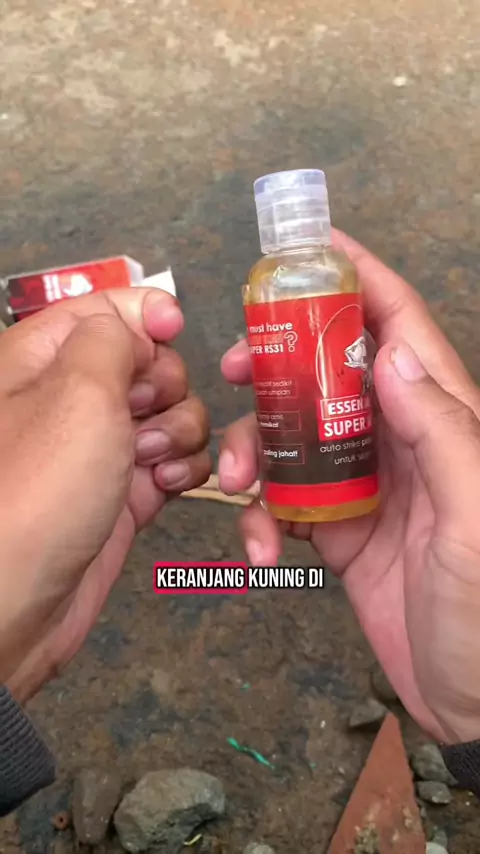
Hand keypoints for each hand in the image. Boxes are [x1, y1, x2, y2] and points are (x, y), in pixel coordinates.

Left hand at [1, 289, 209, 702]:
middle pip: (148, 362)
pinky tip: (164, 488)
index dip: (146, 313)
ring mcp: (102, 448)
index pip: (105, 307)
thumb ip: (114, 336)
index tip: (174, 328)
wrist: (18, 601)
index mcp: (43, 357)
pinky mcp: (126, 492)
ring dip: (179, 432)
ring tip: (151, 464)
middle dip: (163, 385)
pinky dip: (182, 470)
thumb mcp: (78, 389)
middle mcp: (73, 398)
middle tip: (141, 418)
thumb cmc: (39, 487)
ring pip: (170, 413)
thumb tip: (140, 323)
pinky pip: (175, 462)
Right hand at [221, 229, 479, 744]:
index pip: (400, 331)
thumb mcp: (476, 517)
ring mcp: (366, 487)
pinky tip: (263, 547)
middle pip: (330, 374)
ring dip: (256, 448)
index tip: (313, 247)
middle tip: (235, 365)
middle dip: (279, 361)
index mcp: (444, 422)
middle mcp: (402, 443)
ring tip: (230, 478)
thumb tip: (389, 354)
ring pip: (296, 437)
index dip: (361, 281)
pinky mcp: (338, 532)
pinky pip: (287, 503)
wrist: (477, 703)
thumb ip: (441, 432)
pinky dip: (264, 517)